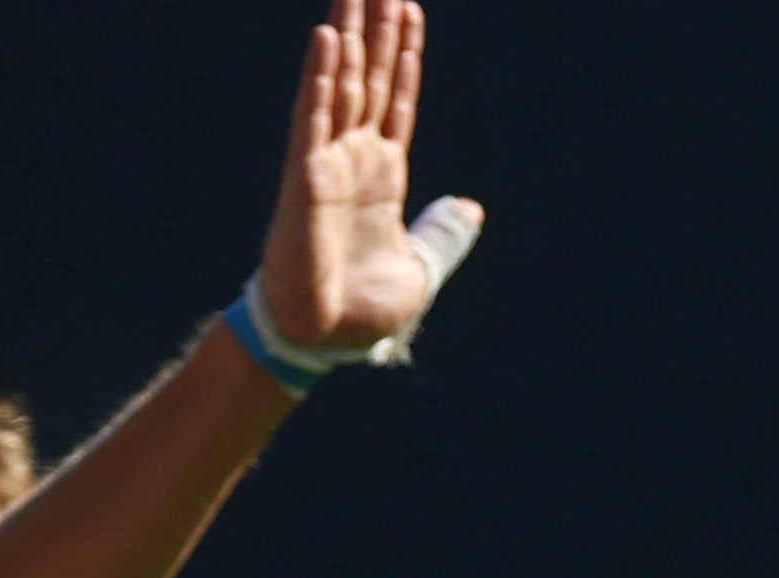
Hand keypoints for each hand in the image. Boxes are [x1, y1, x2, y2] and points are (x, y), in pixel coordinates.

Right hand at [253, 0, 459, 355]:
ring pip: (342, 83)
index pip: (396, 100)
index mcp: (383, 177)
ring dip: (349, 33)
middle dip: (376, 27)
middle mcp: (354, 159)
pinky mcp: (306, 175)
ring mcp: (328, 163)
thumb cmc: (363, 315)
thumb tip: (472, 209)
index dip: (404, 55)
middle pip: (369, 77)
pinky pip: (314, 115)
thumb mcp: (422, 271)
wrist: (323, 343)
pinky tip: (328, 36)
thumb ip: (444, 235)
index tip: (408, 8)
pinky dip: (321, 76)